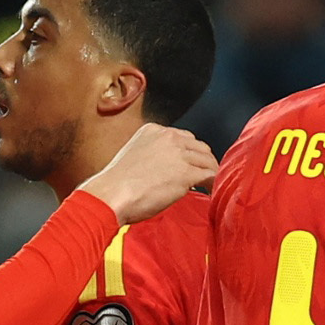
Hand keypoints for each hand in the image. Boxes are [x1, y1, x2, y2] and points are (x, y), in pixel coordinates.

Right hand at [79, 122, 217, 224]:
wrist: (111, 194)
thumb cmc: (116, 183)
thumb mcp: (133, 155)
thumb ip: (153, 155)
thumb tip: (166, 169)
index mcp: (153, 130)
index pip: (183, 137)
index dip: (189, 153)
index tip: (190, 164)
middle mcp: (168, 138)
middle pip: (199, 147)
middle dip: (203, 161)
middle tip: (204, 175)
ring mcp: (179, 154)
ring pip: (207, 160)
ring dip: (210, 172)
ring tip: (210, 185)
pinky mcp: (186, 173)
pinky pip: (210, 175)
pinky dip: (213, 183)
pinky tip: (212, 191)